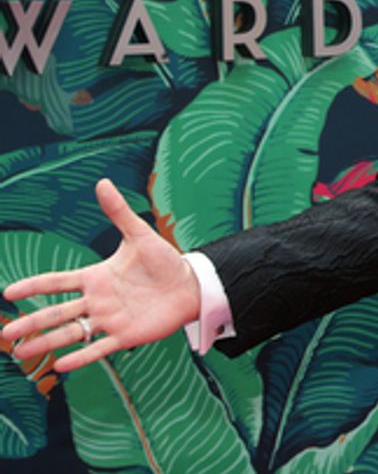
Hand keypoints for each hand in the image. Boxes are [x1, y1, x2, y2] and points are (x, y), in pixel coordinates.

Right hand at [1, 179, 200, 371]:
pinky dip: (81, 357)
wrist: (189, 284)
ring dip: (47, 342)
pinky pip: (99, 348)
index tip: (8, 292)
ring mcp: (109, 319)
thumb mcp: (139, 235)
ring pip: (71, 333)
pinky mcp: (126, 336)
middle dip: (31, 322)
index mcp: (96, 277)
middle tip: (6, 334)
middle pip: (57, 313)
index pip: (57, 282)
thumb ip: (119, 212)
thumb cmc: (164, 260)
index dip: (34, 286)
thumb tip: (102, 183)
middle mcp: (97, 301)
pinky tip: (60, 365)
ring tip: (21, 353)